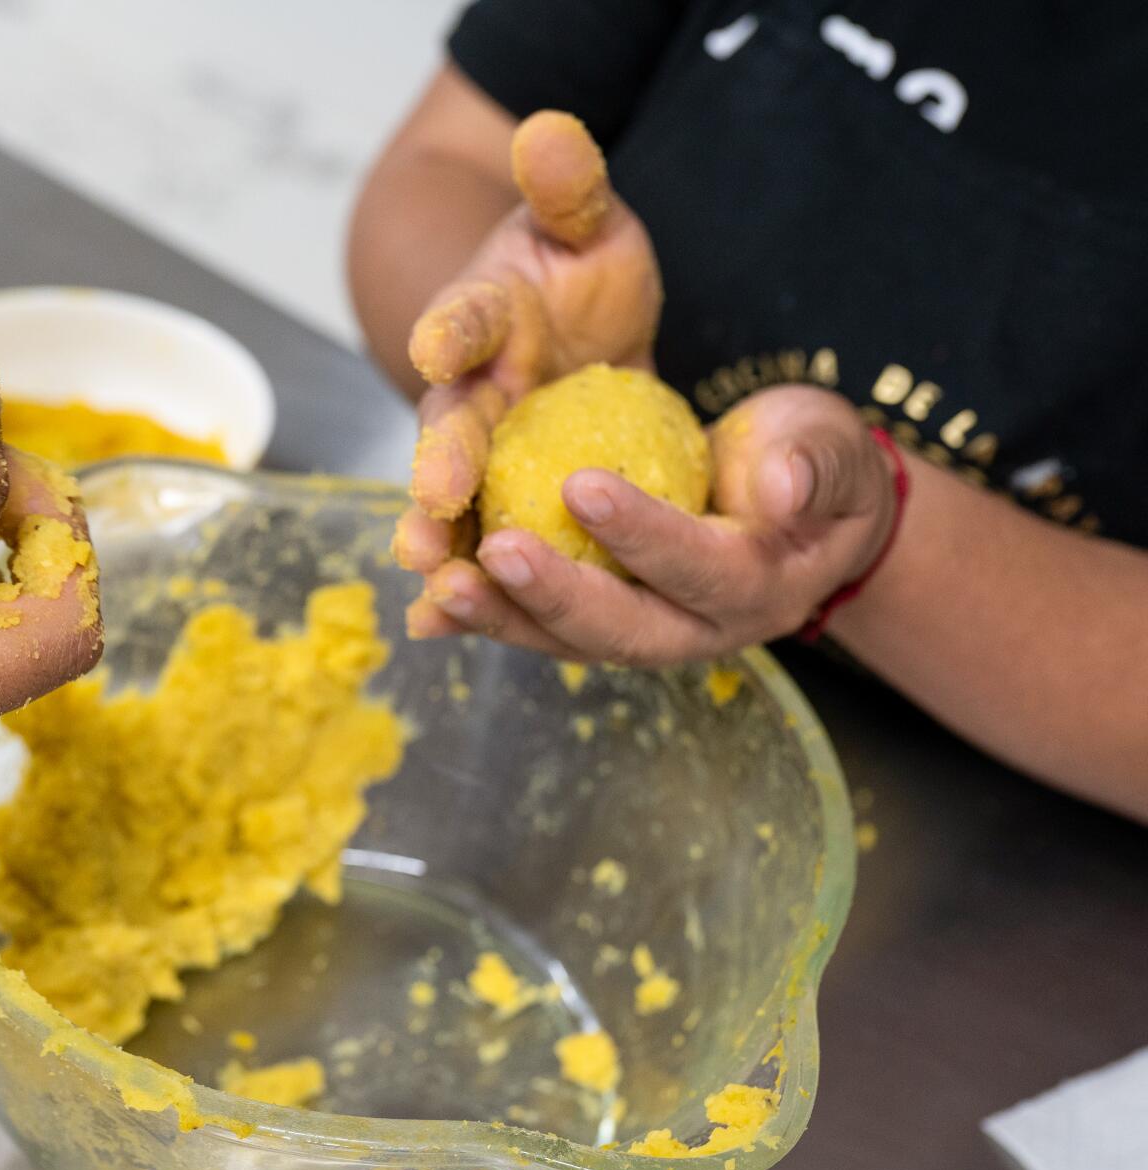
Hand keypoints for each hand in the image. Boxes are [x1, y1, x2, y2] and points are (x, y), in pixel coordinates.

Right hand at [394, 110, 661, 585]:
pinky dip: (460, 585)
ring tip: (433, 583)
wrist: (561, 329)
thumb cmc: (574, 273)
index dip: (450, 327)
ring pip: (451, 501)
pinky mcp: (497, 501)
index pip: (464, 315)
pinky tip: (437, 628)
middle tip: (433, 503)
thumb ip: (569, 186)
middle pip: (446, 426)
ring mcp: (477, 452)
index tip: (438, 341)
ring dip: (440, 541)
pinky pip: (477, 544)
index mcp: (483, 315)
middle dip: (435, 465)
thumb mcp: (586, 223)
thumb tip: (552, 130)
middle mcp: (466, 389)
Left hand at [414, 384, 899, 664]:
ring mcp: (645, 635)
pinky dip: (485, 618)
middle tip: (493, 553)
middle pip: (622, 629)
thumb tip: (782, 490)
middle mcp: (699, 630)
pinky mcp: (600, 624)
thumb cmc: (806, 460)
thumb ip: (812, 464)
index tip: (581, 484)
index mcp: (761, 588)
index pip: (702, 568)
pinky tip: (427, 606)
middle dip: (555, 595)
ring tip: (441, 587)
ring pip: (568, 641)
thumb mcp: (826, 446)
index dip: (644, 534)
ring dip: (502, 618)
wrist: (789, 505)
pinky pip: (537, 628)